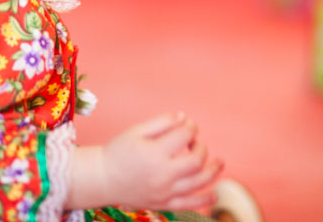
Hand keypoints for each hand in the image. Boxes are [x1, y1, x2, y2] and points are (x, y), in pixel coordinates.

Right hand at [67, 112, 222, 210]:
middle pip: (196, 161)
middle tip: (193, 142)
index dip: (190, 128)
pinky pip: (189, 205)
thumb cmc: (118, 152)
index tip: (188, 126)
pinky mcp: (163, 204)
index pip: (184, 136)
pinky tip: (215, 195)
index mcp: (155, 153)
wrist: (103, 179)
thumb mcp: (136, 131)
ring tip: (219, 162)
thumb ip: (161, 122)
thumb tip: (184, 118)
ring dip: (212, 171)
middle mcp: (163, 174)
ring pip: (198, 183)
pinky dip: (204, 201)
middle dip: (201, 147)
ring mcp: (165, 192)